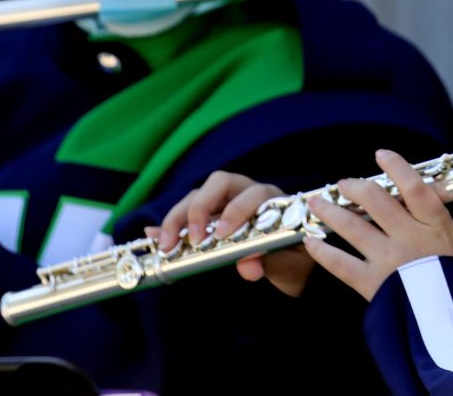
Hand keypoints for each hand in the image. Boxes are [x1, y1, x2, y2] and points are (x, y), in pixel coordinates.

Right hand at [152, 170, 315, 296]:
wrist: (294, 268)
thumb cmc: (297, 261)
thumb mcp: (292, 266)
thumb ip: (274, 264)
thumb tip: (248, 267)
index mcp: (272, 200)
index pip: (253, 193)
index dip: (236, 210)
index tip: (222, 235)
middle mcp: (247, 195)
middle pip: (219, 183)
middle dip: (200, 208)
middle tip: (192, 240)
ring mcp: (226, 204)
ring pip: (198, 196)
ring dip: (179, 217)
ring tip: (167, 245)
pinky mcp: (209, 219)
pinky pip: (187, 215)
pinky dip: (170, 225)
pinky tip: (155, 236)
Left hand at [302, 149, 452, 301]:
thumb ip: (437, 223)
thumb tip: (421, 201)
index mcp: (435, 225)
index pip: (414, 185)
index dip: (396, 166)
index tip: (381, 154)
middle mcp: (409, 236)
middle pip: (376, 200)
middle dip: (355, 187)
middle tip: (342, 183)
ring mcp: (389, 259)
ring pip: (352, 226)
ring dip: (330, 210)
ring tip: (316, 201)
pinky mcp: (372, 284)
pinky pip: (340, 263)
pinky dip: (323, 249)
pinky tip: (312, 239)